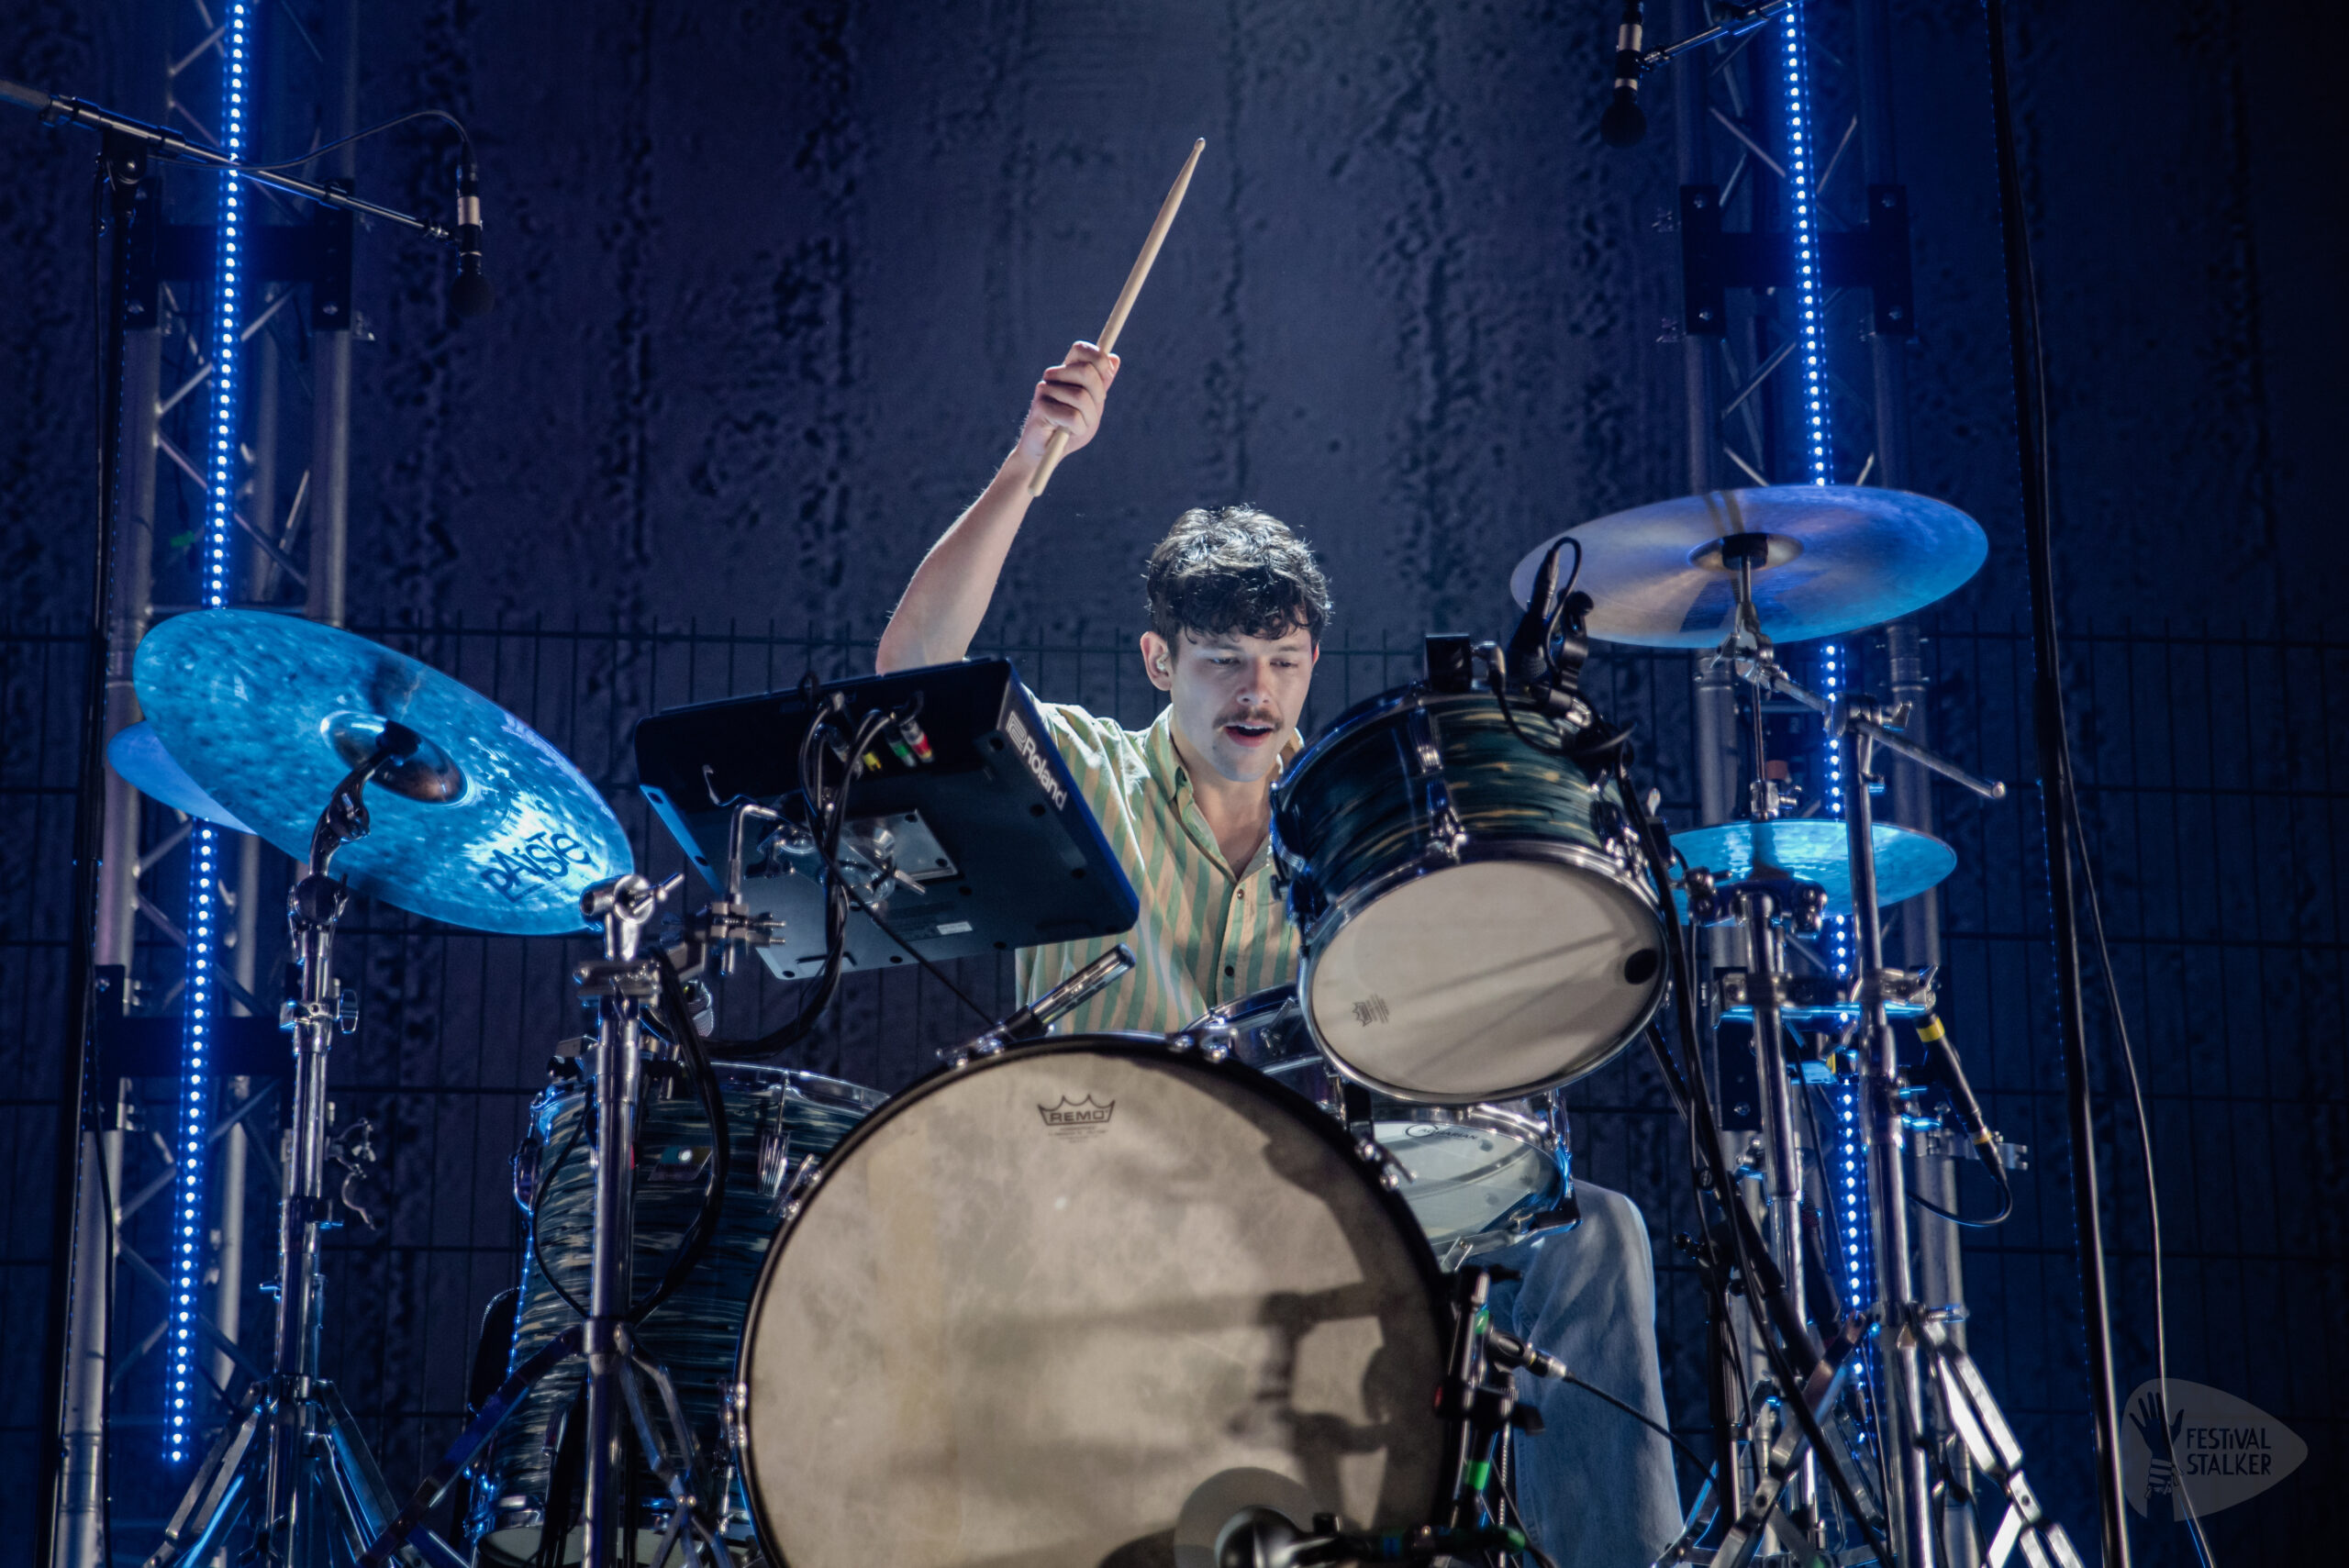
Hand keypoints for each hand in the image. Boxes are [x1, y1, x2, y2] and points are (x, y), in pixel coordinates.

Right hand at [1014, 341, 1119, 463]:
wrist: (1047, 453)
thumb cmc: (1071, 428)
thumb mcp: (1092, 406)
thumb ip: (1102, 384)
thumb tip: (1115, 358)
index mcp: (1066, 372)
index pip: (1080, 350)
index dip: (1098, 358)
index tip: (1106, 374)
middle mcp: (1053, 377)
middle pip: (1086, 371)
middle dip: (1098, 395)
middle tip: (1092, 411)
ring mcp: (1044, 390)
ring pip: (1081, 397)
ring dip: (1087, 419)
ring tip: (1077, 427)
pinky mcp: (1040, 408)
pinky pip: (1072, 417)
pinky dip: (1078, 429)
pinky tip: (1068, 433)